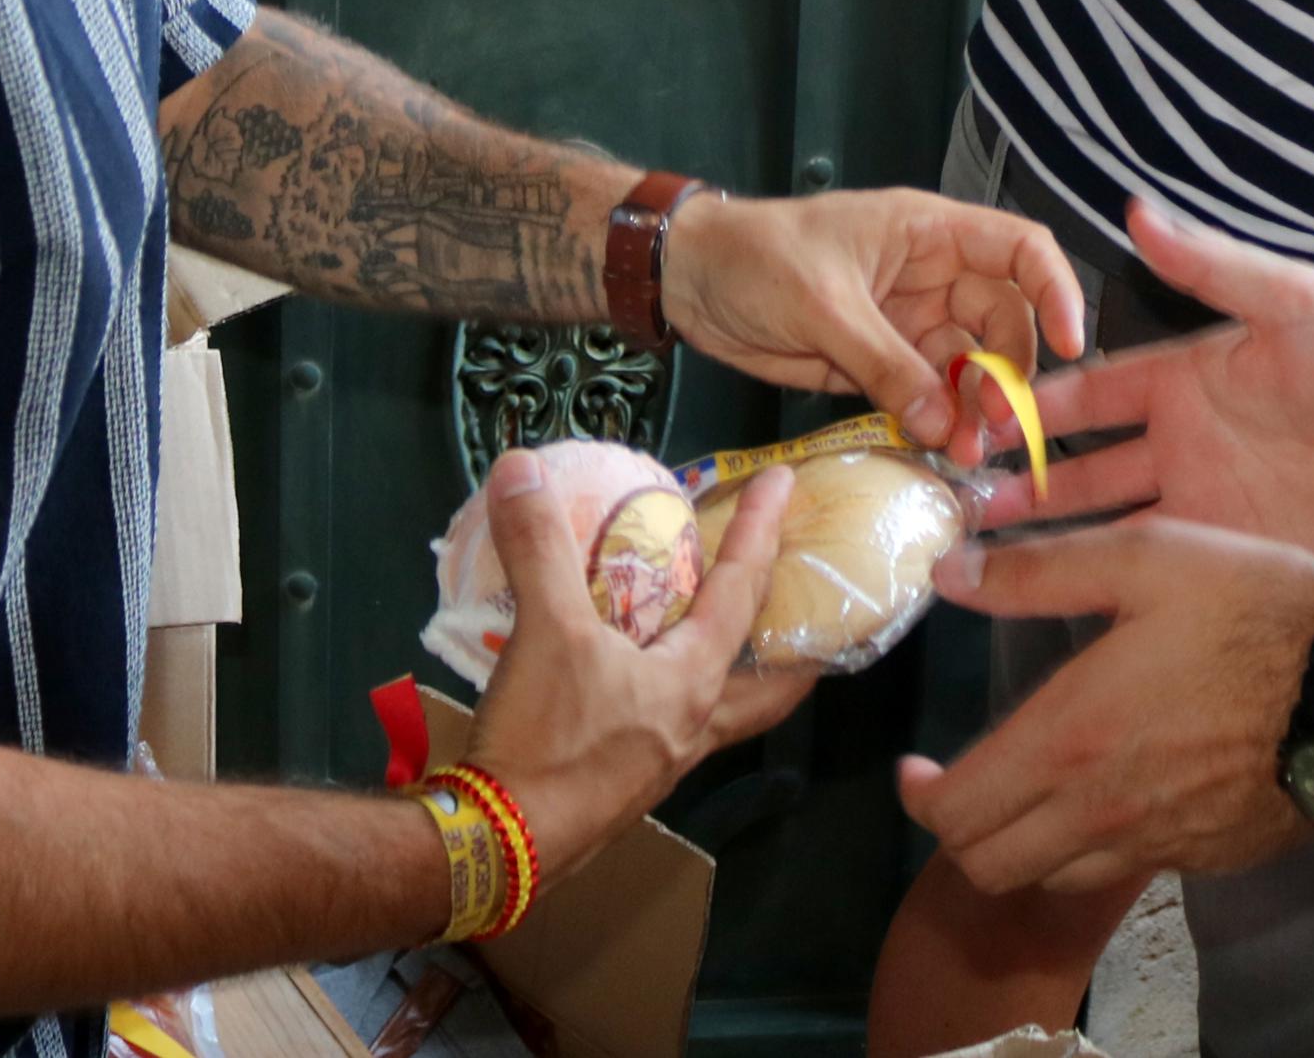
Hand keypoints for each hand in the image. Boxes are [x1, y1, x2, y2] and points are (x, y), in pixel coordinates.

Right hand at [462, 454, 812, 883]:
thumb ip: (538, 545)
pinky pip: (672, 728)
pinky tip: (639, 680)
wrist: (501, 845)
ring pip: (724, 711)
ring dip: (737, 672)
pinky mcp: (624, 782)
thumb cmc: (547, 739)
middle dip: (797, 645)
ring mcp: (661, 761)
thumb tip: (522, 467)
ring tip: (728, 640)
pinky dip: (674, 694)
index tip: (782, 483)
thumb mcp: (544, 630)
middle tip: (812, 609)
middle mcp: (694, 724)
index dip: (761, 530)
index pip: (743, 591)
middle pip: (771, 683)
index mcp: (693, 681)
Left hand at [665, 187, 1088, 445]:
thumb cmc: (756, 259)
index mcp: (929, 233)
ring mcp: (908, 322)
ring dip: (976, 408)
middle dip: (1009, 374)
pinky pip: (927, 393)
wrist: (690, 280)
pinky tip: (942, 450)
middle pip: (1003, 322)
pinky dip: (939, 421)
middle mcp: (933, 276)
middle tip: (1000, 428)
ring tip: (970, 453)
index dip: (1055, 291)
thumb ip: (886, 363)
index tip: (1069, 345)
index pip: (1021, 249)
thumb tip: (944, 422)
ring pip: (968, 367)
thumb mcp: (824, 305)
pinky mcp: (880, 363)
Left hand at [896, 515, 1313, 893]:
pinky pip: (1119, 870)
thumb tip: (948, 573)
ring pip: (1049, 878)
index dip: (921, 798)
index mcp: (1071, 738)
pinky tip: (1110, 792)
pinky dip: (1090, 847)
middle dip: (959, 831)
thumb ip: (1038, 571)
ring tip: (1028, 792)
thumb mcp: (1146, 558)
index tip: (917, 768)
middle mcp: (1100, 810)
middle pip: (989, 864)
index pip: (957, 812)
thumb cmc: (1255, 611)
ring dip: (1022, 845)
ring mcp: (1155, 844)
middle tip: (961, 783)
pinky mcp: (1202, 857)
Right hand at [980, 199, 1313, 571]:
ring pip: (1099, 524)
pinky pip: (1150, 573)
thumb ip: (1213, 266)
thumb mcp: (1291, 303)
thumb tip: (1139, 211)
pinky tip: (1046, 599)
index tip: (974, 415)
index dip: (1030, 402)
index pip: (1088, 389)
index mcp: (1184, 377)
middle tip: (950, 494)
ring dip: (1040, 536)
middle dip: (1015, 478)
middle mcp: (1180, 442)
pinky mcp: (1226, 558)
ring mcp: (1200, 504)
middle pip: (1077, 463)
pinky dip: (1097, 583)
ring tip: (972, 551)